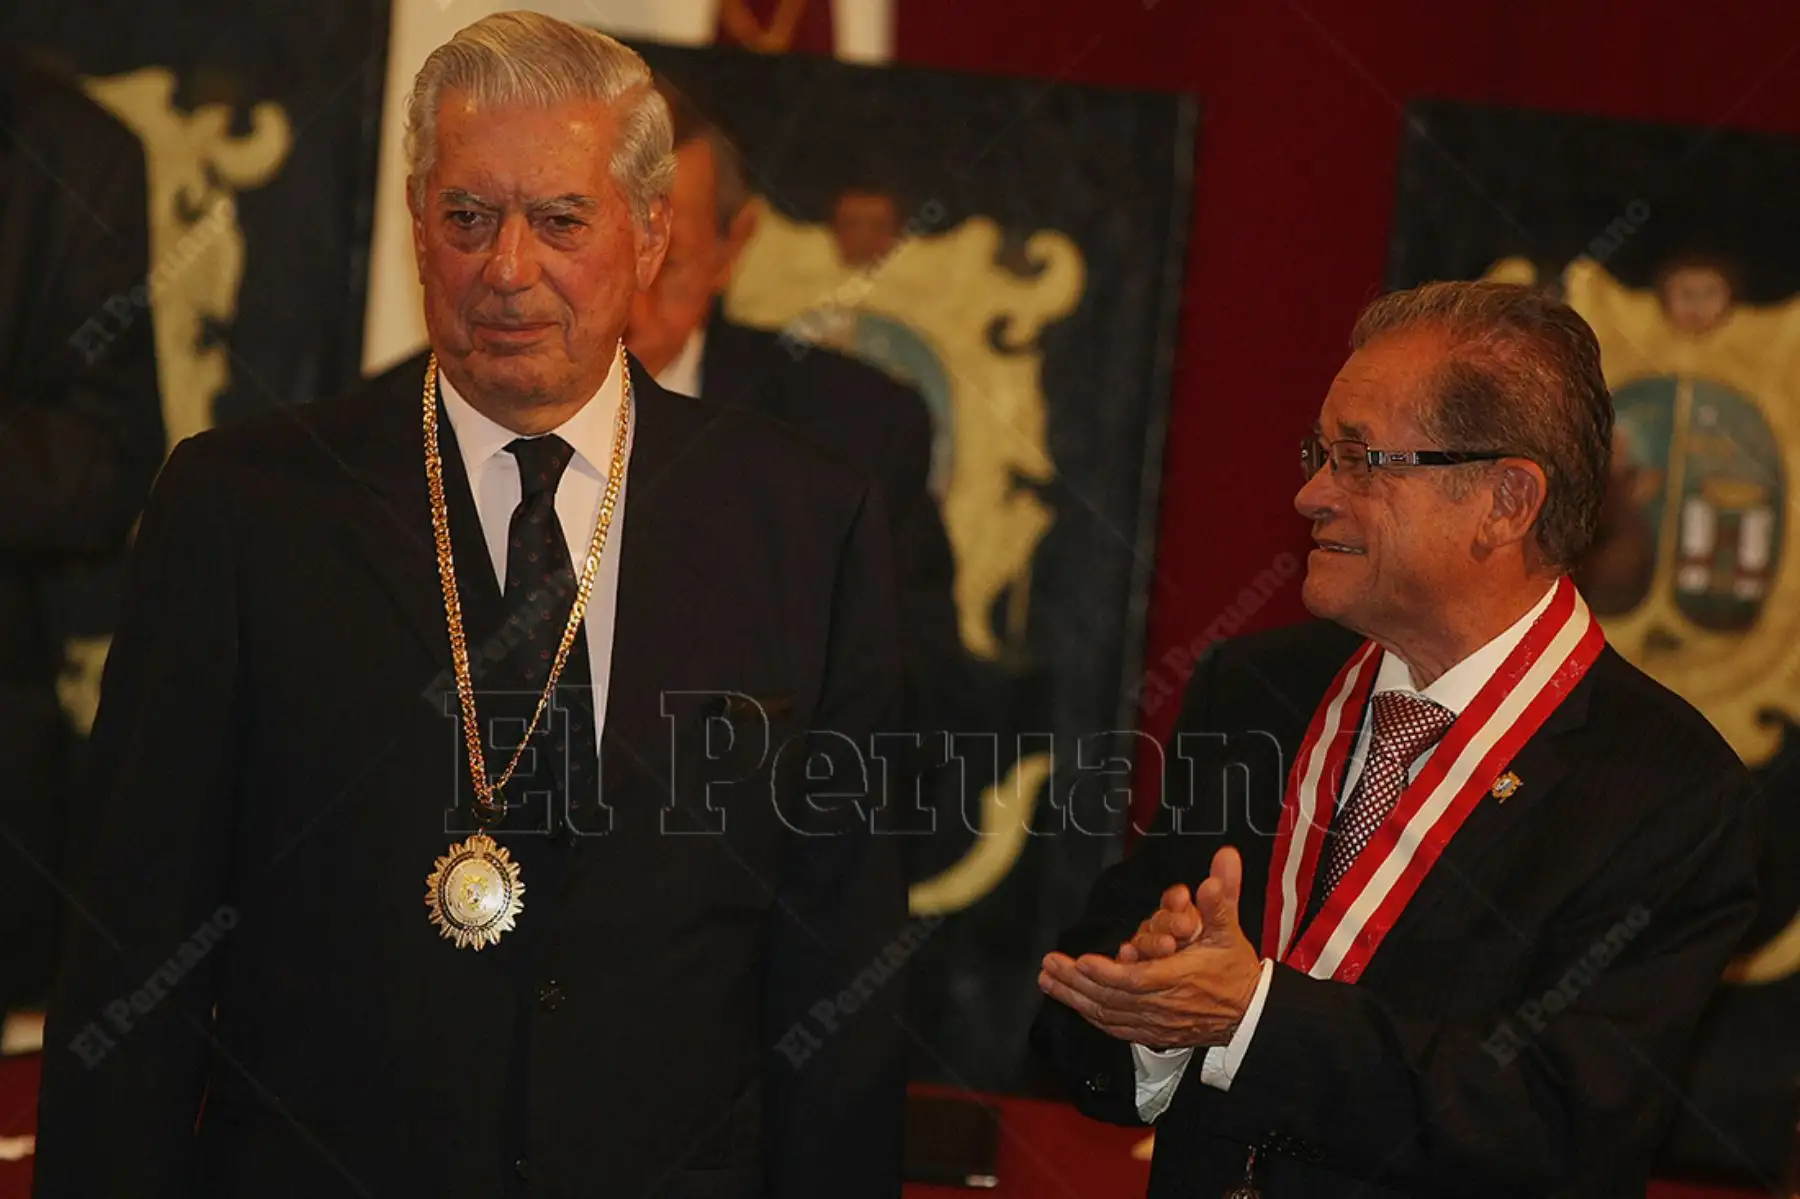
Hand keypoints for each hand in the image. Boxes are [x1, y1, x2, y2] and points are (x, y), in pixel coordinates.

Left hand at [1039, 847, 1261, 1050]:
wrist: (1248, 1014)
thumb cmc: (1234, 970)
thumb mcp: (1230, 931)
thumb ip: (1221, 897)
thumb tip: (1222, 862)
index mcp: (1178, 979)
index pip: (1136, 979)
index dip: (1107, 973)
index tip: (1080, 960)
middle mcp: (1163, 1005)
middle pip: (1112, 997)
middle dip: (1076, 982)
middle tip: (1049, 965)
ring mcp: (1156, 1023)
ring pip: (1108, 1013)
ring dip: (1075, 998)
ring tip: (1048, 980)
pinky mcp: (1152, 1034)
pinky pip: (1115, 1028)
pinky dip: (1091, 1016)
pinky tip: (1073, 1002)